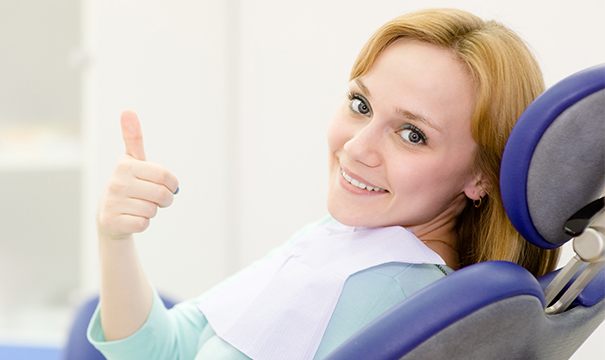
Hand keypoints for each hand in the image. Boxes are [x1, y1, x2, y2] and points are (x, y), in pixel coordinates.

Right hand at [97, 111, 178, 240]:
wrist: (110, 215)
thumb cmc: (129, 184)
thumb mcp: (132, 161)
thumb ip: (133, 138)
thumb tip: (128, 110)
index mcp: (125, 165)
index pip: (165, 176)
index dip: (172, 184)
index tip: (168, 185)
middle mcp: (116, 182)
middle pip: (162, 195)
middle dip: (165, 200)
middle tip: (156, 199)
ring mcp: (112, 202)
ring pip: (153, 210)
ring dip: (152, 211)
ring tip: (139, 206)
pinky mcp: (112, 221)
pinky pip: (143, 224)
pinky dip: (143, 223)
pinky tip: (132, 217)